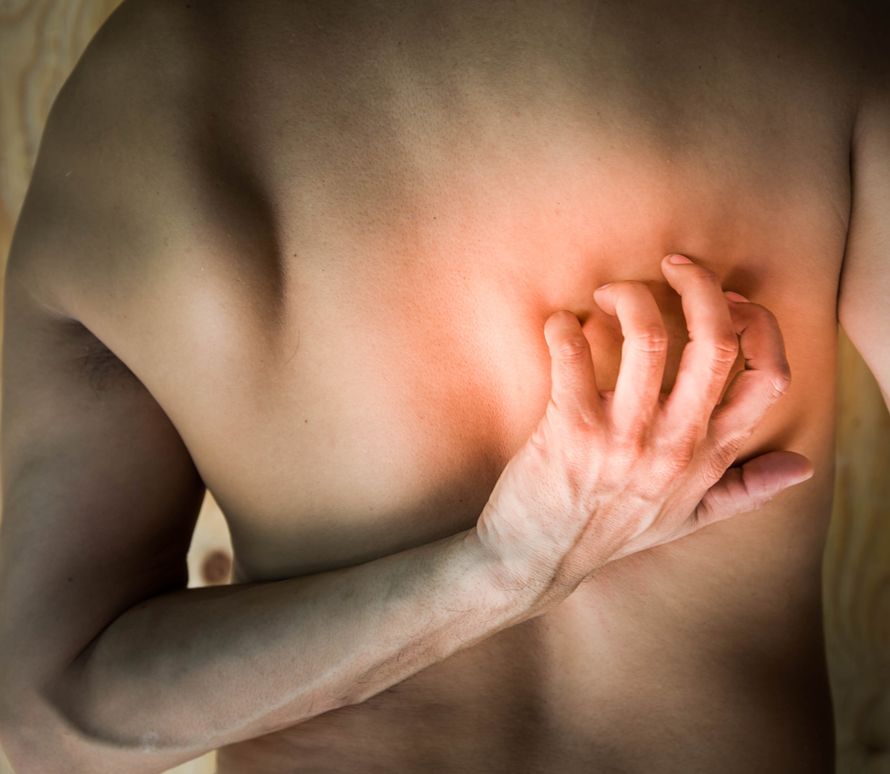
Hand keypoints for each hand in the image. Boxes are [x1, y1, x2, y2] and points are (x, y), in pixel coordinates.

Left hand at [475, 254, 812, 602]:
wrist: (535, 560)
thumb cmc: (609, 532)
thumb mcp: (685, 520)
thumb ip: (742, 490)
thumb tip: (801, 466)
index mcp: (706, 457)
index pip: (767, 380)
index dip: (760, 325)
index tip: (729, 301)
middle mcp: (674, 445)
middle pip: (716, 344)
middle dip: (702, 285)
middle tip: (673, 266)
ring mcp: (623, 439)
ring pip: (648, 338)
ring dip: (630, 296)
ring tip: (608, 294)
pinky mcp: (570, 430)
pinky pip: (573, 355)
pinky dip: (564, 327)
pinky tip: (560, 325)